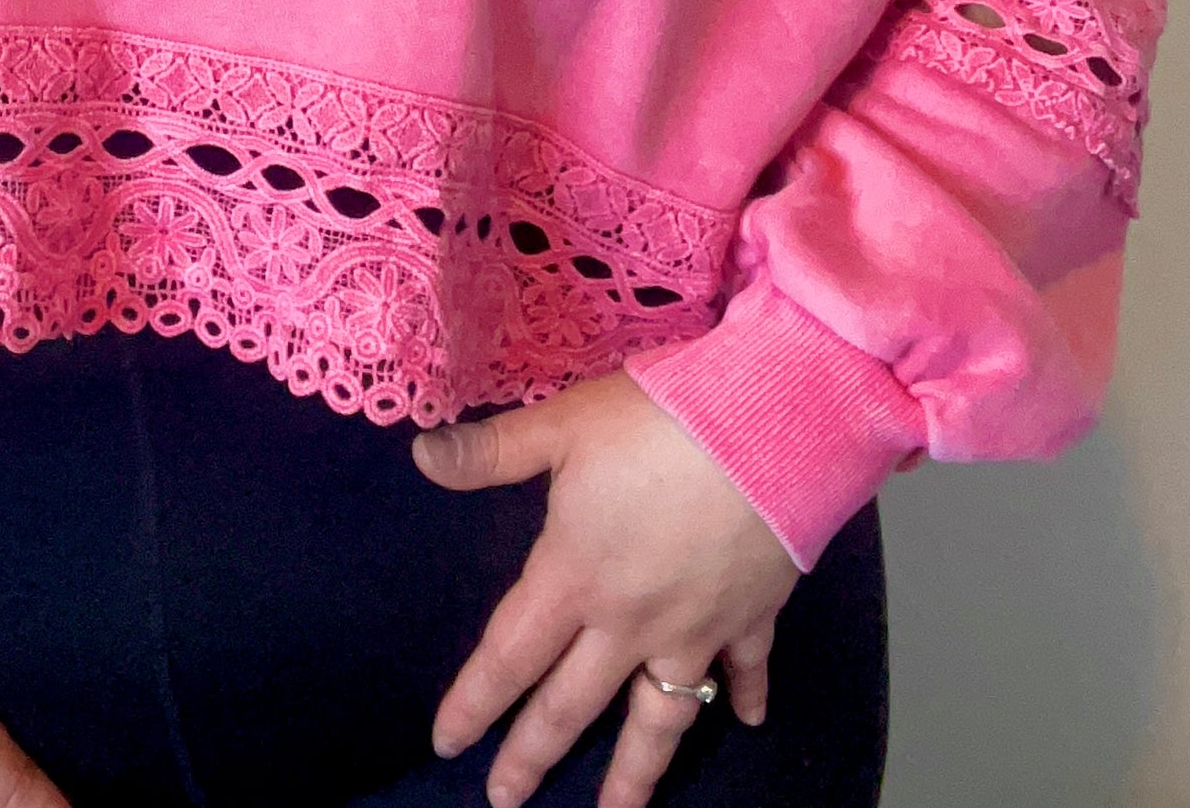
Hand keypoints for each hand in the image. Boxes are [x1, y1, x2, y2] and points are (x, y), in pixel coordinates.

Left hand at [411, 371, 797, 807]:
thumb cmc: (656, 420)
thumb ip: (491, 450)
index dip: (474, 701)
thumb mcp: (561, 424)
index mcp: (574, 576)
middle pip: (573, 704)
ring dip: (635, 771)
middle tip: (504, 800)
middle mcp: (629, 621)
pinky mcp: (752, 615)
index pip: (510, 655)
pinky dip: (745, 696)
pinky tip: (748, 720)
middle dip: (534, 755)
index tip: (446, 743)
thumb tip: (420, 457)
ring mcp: (695, 627)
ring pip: (659, 717)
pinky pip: (746, 669)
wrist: (768, 426)